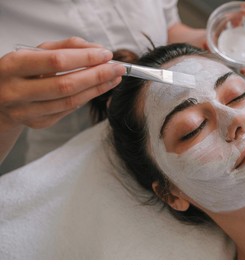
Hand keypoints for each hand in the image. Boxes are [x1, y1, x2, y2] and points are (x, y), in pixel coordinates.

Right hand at [0, 37, 124, 130]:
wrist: (0, 97)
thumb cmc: (23, 70)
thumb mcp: (37, 52)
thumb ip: (66, 47)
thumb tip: (97, 49)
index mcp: (14, 66)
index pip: (57, 62)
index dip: (85, 58)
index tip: (106, 54)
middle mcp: (16, 91)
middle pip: (67, 85)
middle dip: (97, 76)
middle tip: (117, 68)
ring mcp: (27, 111)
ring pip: (71, 101)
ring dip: (97, 89)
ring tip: (114, 79)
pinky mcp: (38, 123)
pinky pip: (69, 110)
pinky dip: (86, 98)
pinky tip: (98, 89)